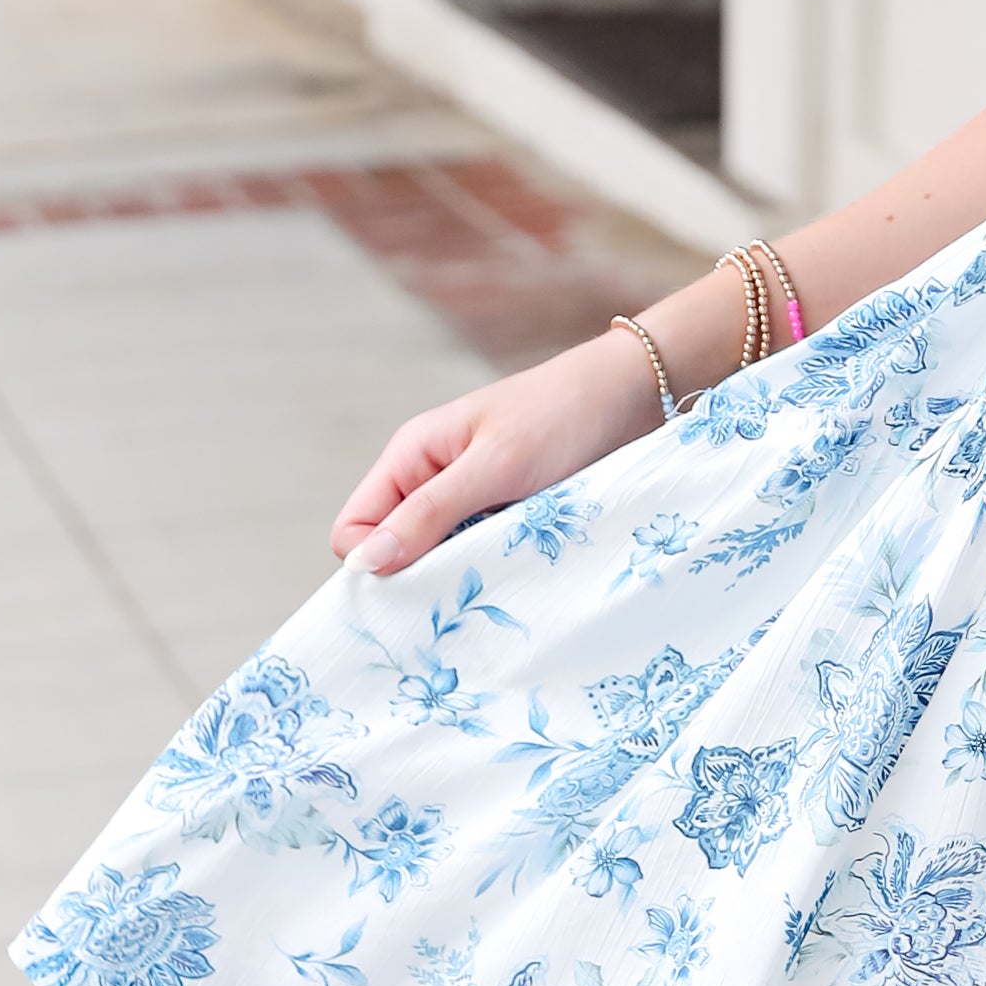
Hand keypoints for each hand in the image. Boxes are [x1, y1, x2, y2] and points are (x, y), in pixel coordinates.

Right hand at [329, 332, 660, 574]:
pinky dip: (494, 564)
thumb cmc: (560, 417)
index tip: (418, 586)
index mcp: (411, 456)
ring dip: (463, 571)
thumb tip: (364, 565)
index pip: (354, 530)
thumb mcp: (492, 468)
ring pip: (440, 556)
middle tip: (464, 591)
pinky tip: (521, 568)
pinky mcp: (507, 510)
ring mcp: (471, 496)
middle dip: (421, 575)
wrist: (632, 393)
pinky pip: (480, 551)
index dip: (374, 563)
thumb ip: (428, 514)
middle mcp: (432, 477)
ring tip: (501, 575)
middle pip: (395, 550)